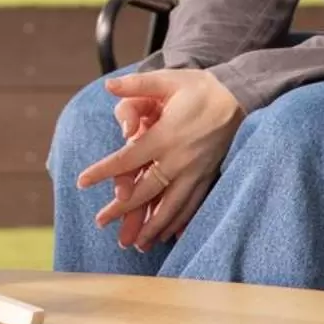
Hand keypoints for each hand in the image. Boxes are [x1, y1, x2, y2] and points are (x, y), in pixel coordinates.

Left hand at [77, 68, 243, 250]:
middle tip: (101, 221)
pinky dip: (179, 223)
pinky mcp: (208, 176)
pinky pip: (192, 205)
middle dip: (123, 209)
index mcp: (165, 136)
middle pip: (146, 190)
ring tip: (136, 243)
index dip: (104, 171)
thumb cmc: (200, 87)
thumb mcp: (168, 79)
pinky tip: (168, 236)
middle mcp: (179, 158)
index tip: (82, 182)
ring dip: (152, 226)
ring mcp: (196, 171)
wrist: (240, 97)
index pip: (128, 159)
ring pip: (171, 206)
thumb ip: (137, 84)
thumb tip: (109, 85)